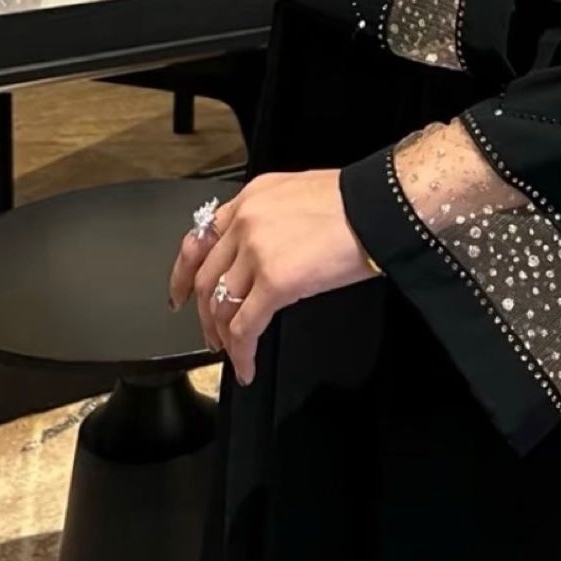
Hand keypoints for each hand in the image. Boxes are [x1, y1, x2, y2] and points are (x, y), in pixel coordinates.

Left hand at [168, 170, 376, 385]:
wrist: (380, 205)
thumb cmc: (355, 202)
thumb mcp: (300, 193)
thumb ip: (273, 216)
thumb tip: (270, 248)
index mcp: (252, 198)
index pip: (201, 237)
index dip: (184, 271)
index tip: (180, 293)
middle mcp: (246, 222)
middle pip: (204, 277)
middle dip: (202, 314)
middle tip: (209, 335)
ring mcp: (257, 251)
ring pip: (221, 306)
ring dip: (222, 337)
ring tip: (231, 353)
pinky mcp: (275, 281)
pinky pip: (245, 327)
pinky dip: (241, 353)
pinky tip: (247, 366)